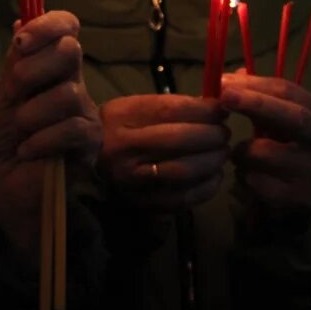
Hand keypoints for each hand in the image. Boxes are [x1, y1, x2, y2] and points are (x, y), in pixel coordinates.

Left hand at [0, 11, 100, 259]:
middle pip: (70, 51)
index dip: (48, 25)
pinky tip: (28, 150)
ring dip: (32, 114)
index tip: (21, 42)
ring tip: (21, 132)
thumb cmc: (5, 134)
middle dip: (33, 71)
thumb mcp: (3, 93)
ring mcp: (86, 111)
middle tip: (15, 93)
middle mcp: (74, 82)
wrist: (6, 180)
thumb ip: (16, 61)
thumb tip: (19, 20)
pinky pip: (71, 129)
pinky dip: (41, 139)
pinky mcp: (92, 142)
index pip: (67, 27)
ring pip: (66, 95)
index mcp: (53, 65)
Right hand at [97, 94, 229, 212]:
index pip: (170, 110)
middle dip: (212, 135)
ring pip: (184, 170)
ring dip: (212, 161)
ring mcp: (132, 178)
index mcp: (121, 117)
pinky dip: (206, 187)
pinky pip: (183, 198)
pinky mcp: (142, 203)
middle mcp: (123, 147)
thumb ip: (170, 107)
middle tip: (224, 134)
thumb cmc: (117, 129)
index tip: (221, 110)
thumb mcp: (134, 108)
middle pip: (179, 139)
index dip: (203, 110)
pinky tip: (214, 177)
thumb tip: (215, 108)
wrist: (87, 163)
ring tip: (221, 154)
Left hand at [219, 73, 310, 216]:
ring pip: (266, 152)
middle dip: (256, 103)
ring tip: (236, 152)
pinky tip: (246, 174)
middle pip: (293, 116)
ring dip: (242, 149)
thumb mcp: (283, 121)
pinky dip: (245, 175)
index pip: (289, 91)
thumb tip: (232, 75)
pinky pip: (259, 181)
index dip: (256, 84)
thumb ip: (261, 98)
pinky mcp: (299, 196)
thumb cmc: (295, 148)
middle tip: (225, 96)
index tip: (224, 81)